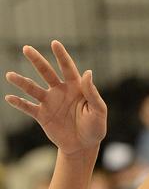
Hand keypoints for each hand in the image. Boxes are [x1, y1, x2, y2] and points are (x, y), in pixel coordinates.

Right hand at [5, 40, 106, 155]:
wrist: (83, 146)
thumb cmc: (95, 128)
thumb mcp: (99, 111)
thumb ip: (93, 93)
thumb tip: (88, 72)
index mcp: (76, 88)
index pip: (68, 68)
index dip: (61, 56)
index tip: (54, 43)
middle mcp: (60, 91)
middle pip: (46, 73)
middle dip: (37, 61)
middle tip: (26, 48)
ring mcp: (50, 102)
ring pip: (33, 89)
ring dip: (21, 82)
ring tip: (10, 75)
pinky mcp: (42, 115)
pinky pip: (28, 107)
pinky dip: (19, 103)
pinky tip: (9, 97)